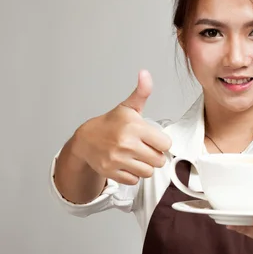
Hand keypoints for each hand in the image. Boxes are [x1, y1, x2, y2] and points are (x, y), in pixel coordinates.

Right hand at [72, 70, 171, 184]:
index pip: (165, 144)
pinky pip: (134, 180)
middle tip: (145, 149)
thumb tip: (145, 73)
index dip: (162, 143)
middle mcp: (125, 143)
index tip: (154, 139)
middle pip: (159, 160)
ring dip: (145, 166)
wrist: (85, 139)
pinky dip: (133, 175)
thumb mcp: (128, 107)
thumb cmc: (111, 123)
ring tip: (137, 157)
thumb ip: (142, 92)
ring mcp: (117, 159)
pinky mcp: (111, 172)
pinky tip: (127, 164)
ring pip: (148, 172)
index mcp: (134, 127)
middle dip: (155, 156)